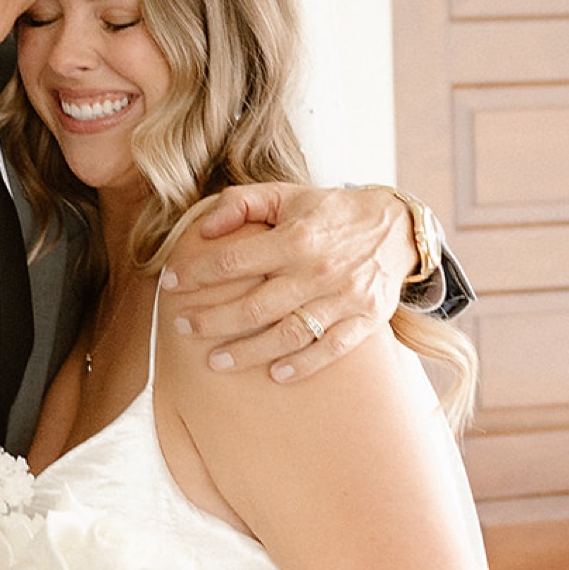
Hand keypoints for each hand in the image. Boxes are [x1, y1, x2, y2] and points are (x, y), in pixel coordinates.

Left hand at [161, 183, 418, 382]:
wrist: (398, 227)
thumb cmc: (331, 212)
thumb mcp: (288, 194)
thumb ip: (243, 203)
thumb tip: (204, 229)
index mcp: (296, 237)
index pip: (234, 260)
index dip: (197, 273)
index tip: (170, 282)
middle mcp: (318, 271)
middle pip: (254, 306)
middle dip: (211, 320)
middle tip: (181, 326)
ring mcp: (344, 298)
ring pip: (287, 334)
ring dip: (247, 352)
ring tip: (214, 362)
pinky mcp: (365, 319)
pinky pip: (330, 350)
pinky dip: (303, 365)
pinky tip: (274, 374)